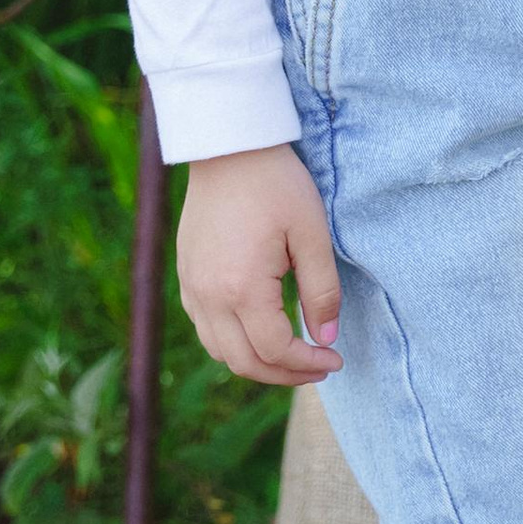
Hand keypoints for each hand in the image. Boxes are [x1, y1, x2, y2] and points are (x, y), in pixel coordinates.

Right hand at [177, 144, 343, 385]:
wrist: (229, 149)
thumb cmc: (276, 185)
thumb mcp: (313, 235)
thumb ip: (322, 291)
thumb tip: (327, 337)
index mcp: (241, 288)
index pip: (275, 350)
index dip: (308, 363)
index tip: (336, 358)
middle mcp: (209, 296)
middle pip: (244, 362)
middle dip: (285, 374)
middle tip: (320, 367)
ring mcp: (192, 288)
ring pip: (220, 351)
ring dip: (258, 362)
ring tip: (294, 355)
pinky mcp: (187, 276)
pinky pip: (206, 328)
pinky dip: (234, 342)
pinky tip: (261, 331)